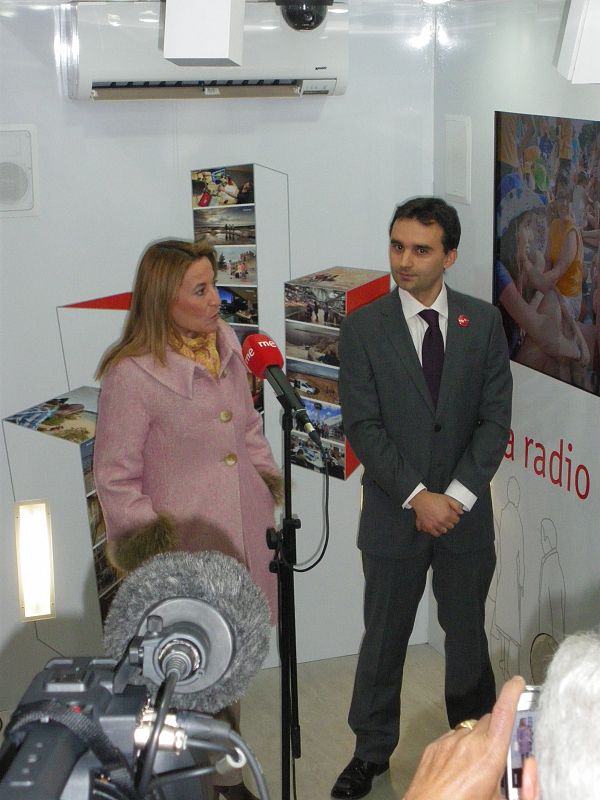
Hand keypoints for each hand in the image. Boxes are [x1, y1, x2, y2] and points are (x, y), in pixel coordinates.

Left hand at [403, 675, 524, 799]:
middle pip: (489, 721)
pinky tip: (461, 771)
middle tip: (503, 754)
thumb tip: (529, 768)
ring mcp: (448, 742)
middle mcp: (468, 741)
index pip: (503, 712)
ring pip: (471, 731)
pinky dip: (461, 749)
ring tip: (479, 771)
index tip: (518, 683)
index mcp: (489, 754)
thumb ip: (522, 786)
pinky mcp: (434, 747)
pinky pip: (454, 739)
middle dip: (499, 732)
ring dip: (479, 743)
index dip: (512, 693)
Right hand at [410, 490, 462, 536]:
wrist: (421, 500)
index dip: (455, 517)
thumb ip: (456, 505)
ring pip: (444, 531)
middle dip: (449, 521)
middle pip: (451, 526)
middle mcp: (441, 521)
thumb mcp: (447, 499)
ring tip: (441, 522)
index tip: (452, 515)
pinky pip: (435, 534)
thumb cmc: (433, 499)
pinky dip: (437, 531)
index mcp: (447, 515)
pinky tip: (437, 527)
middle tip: (446, 517)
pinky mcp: (428, 527)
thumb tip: (461, 512)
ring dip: (444, 527)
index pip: (456, 520)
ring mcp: (435, 525)